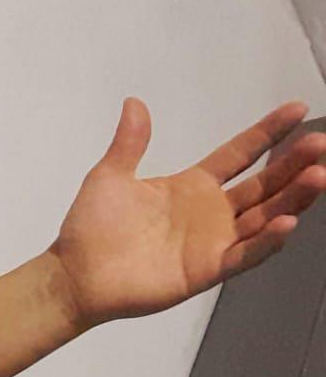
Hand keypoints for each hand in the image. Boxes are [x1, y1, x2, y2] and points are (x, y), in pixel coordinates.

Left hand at [47, 98, 322, 330]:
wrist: (75, 273)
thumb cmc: (91, 228)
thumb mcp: (110, 176)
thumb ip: (130, 142)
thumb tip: (134, 103)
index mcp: (192, 186)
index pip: (241, 154)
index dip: (267, 133)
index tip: (297, 110)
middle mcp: (211, 213)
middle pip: (264, 184)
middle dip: (293, 164)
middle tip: (320, 144)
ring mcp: (213, 242)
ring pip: (265, 216)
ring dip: (293, 198)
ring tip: (319, 174)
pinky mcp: (207, 269)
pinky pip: (245, 254)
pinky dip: (267, 241)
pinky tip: (286, 222)